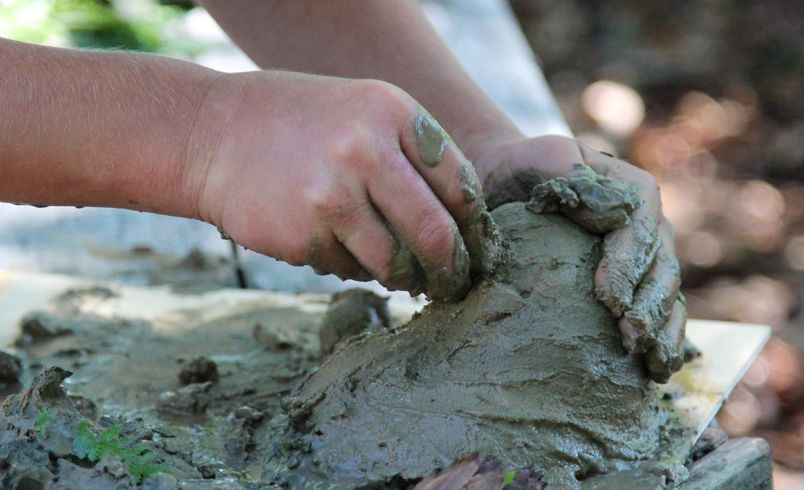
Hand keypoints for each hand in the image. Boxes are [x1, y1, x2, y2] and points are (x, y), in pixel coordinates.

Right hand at [183, 72, 493, 300]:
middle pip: (435, 234)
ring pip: (393, 263)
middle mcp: (365, 150)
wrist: (210, 134)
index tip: (474, 249)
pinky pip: (349, 269)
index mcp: (392, 112)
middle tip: (454, 285)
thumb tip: (462, 225)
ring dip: (404, 278)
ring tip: (402, 275)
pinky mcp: (302, 235)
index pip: (460, 185)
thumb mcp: (363, 113)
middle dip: (451, 270)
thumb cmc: (300, 125)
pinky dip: (352, 267)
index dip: (473, 227)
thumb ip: (413, 155)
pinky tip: (334, 244)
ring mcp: (331, 195)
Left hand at [472, 135, 685, 381]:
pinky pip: (659, 313)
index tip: (609, 299)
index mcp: (633, 191)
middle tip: (632, 338)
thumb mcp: (542, 159)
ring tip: (650, 360)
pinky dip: (662, 340)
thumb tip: (607, 215)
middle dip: (649, 305)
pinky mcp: (636, 285)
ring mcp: (646, 258)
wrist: (511, 183)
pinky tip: (655, 370)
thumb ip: (571, 176)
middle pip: (660, 267)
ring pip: (667, 294)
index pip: (637, 229)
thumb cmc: (524, 172)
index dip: (627, 265)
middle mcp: (649, 225)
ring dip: (661, 329)